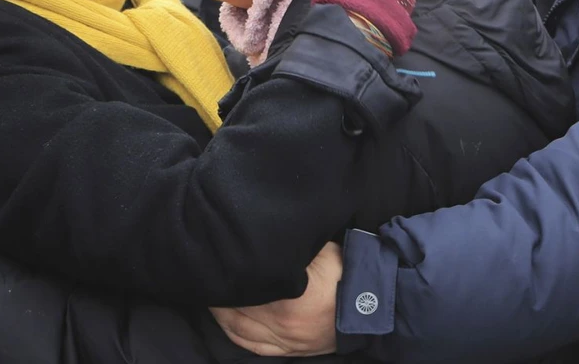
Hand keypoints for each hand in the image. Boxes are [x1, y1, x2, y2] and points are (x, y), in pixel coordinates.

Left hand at [211, 242, 340, 355]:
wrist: (372, 308)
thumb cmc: (347, 275)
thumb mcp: (320, 251)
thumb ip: (293, 246)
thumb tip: (268, 229)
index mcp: (287, 298)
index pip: (245, 286)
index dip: (228, 273)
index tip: (214, 260)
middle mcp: (281, 324)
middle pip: (236, 311)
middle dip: (219, 294)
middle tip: (206, 276)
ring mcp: (285, 341)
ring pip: (239, 331)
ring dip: (221, 315)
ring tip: (211, 297)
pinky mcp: (291, 350)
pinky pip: (255, 347)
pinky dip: (235, 335)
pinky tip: (226, 324)